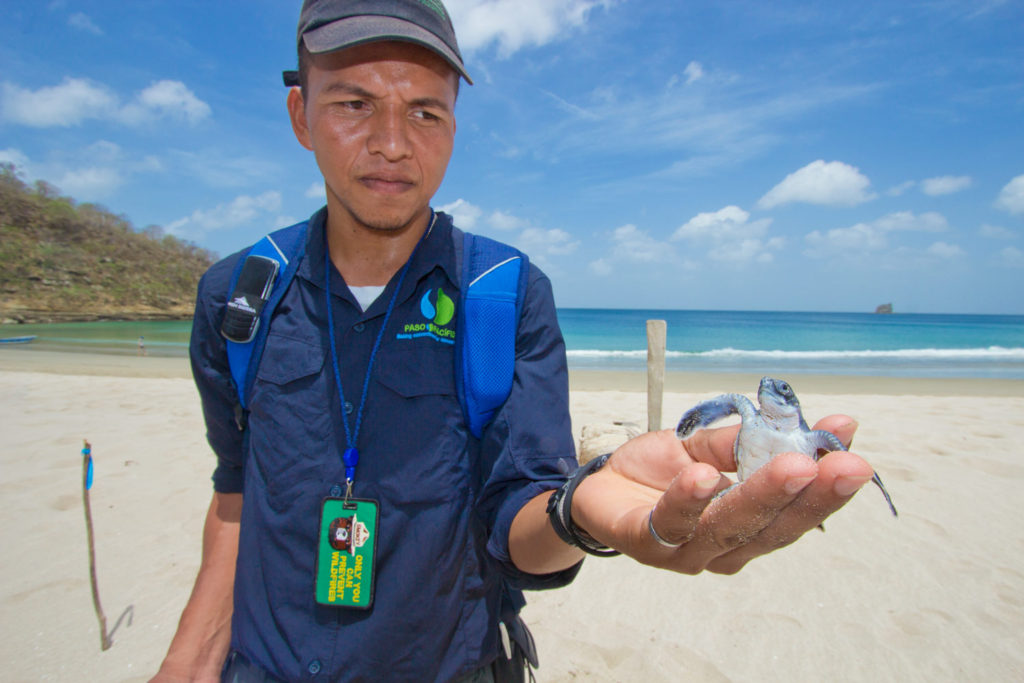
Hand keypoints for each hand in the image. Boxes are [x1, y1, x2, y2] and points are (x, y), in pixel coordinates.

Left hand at [571, 415, 874, 573]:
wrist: (600, 485)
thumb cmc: (660, 472)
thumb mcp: (709, 449)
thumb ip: (753, 441)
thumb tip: (819, 421)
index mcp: (748, 529)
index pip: (794, 514)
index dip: (826, 488)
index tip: (855, 453)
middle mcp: (723, 550)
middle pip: (771, 530)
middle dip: (809, 496)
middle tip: (842, 464)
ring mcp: (685, 553)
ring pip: (728, 528)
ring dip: (759, 496)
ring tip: (790, 464)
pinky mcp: (644, 543)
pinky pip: (668, 524)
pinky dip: (688, 500)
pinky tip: (703, 476)